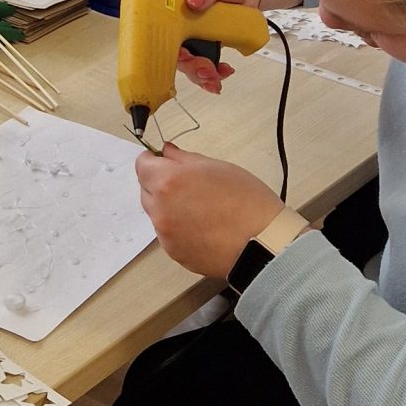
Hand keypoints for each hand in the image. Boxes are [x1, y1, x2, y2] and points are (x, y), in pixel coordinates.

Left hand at [135, 143, 290, 277]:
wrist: (263, 243)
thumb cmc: (247, 203)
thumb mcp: (217, 166)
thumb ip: (184, 158)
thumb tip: (168, 152)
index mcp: (169, 182)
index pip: (142, 165)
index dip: (153, 160)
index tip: (163, 161)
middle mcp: (161, 209)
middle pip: (145, 189)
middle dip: (160, 183)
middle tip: (188, 185)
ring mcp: (166, 234)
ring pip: (156, 213)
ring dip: (169, 207)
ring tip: (200, 208)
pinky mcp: (174, 252)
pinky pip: (167, 234)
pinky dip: (178, 228)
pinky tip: (202, 226)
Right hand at [169, 0, 262, 96]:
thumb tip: (194, 0)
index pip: (154, 21)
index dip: (160, 41)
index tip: (176, 54)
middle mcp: (176, 16)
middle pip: (170, 47)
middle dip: (186, 63)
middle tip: (202, 68)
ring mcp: (191, 31)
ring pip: (187, 59)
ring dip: (199, 72)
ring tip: (214, 76)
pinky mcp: (206, 41)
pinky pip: (204, 60)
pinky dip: (213, 71)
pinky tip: (222, 71)